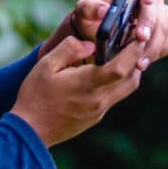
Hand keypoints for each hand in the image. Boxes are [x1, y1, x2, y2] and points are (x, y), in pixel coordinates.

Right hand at [12, 37, 148, 146]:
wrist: (30, 131)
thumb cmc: (35, 96)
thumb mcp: (45, 65)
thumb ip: (69, 49)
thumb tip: (90, 44)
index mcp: (87, 84)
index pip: (121, 68)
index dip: (133, 51)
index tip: (138, 37)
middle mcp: (98, 99)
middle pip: (131, 79)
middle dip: (137, 60)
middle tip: (136, 43)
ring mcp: (98, 111)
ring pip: (126, 90)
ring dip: (130, 72)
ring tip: (124, 56)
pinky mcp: (95, 117)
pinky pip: (114, 97)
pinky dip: (118, 83)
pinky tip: (106, 74)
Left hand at [40, 0, 167, 64]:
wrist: (95, 34)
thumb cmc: (89, 17)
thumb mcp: (83, 11)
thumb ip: (90, 9)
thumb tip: (105, 11)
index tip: (147, 1)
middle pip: (157, 5)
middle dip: (150, 23)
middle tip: (140, 38)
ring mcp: (157, 10)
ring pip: (166, 23)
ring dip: (155, 42)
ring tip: (139, 59)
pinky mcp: (163, 26)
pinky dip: (160, 48)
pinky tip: (144, 61)